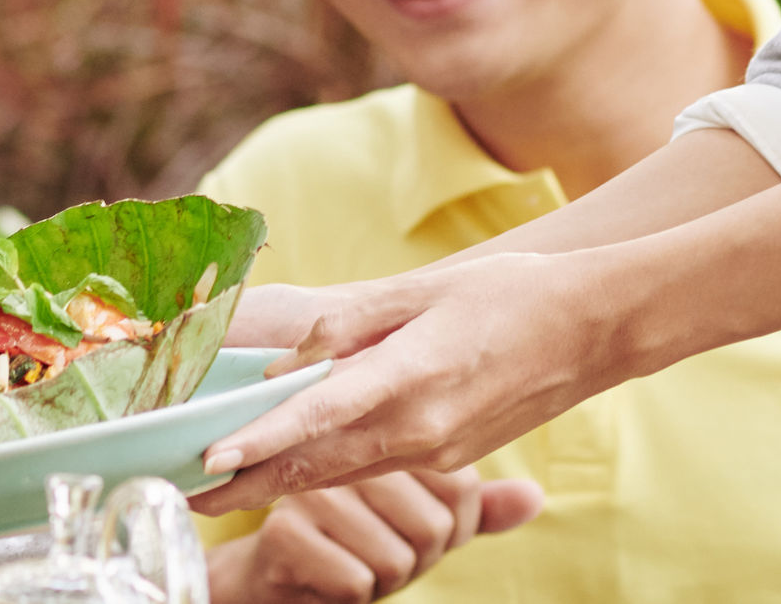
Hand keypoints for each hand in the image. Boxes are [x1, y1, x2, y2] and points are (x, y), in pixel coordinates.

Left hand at [189, 249, 637, 515]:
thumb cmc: (513, 293)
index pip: (320, 416)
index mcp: (414, 376)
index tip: (210, 460)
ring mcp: (435, 449)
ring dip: (274, 485)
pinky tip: (282, 467)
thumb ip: (348, 321)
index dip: (260, 441)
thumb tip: (286, 352)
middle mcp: (421, 427)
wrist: (599, 328)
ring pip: (337, 473)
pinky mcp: (445, 454)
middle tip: (181, 492)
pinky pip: (367, 467)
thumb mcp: (424, 289)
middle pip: (314, 465)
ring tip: (213, 487)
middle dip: (245, 486)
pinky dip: (318, 471)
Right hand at [207, 470, 542, 603]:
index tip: (410, 528)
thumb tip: (536, 497)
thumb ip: (476, 511)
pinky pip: (360, 580)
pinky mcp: (287, 529)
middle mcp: (349, 449)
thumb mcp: (420, 523)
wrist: (273, 573)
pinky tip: (326, 573)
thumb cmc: (356, 540)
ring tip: (348, 557)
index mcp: (386, 433)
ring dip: (381, 580)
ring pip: (397, 559)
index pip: (460, 491)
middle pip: (433, 529)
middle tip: (375, 548)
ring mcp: (314, 487)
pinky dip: (351, 594)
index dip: (448, 529)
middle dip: (414, 559)